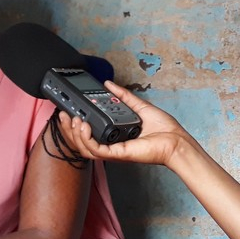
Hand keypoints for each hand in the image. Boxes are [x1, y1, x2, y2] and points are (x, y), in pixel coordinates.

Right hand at [57, 82, 193, 169]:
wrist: (176, 140)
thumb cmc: (164, 130)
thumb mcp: (140, 106)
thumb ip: (123, 96)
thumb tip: (109, 84)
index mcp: (114, 135)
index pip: (88, 133)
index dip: (74, 124)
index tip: (67, 110)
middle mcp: (112, 144)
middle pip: (81, 142)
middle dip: (67, 129)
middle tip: (63, 115)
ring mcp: (114, 151)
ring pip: (85, 148)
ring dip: (74, 134)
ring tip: (72, 120)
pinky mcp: (119, 154)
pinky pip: (97, 150)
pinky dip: (86, 139)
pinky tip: (84, 126)